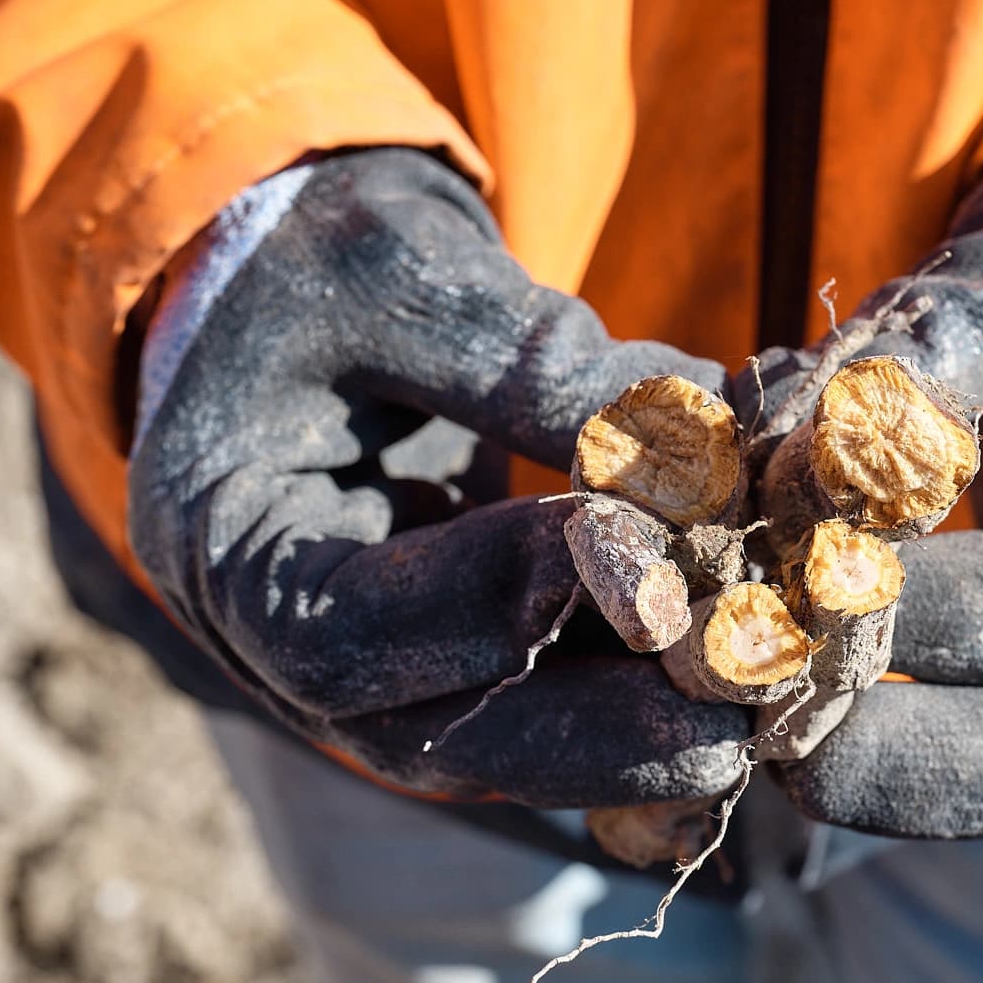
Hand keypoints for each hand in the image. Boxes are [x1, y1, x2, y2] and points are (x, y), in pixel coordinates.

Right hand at [128, 148, 749, 805]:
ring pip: (500, 736)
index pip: (346, 629)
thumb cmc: (322, 246)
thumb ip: (523, 355)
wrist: (297, 267)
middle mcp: (282, 638)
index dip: (494, 606)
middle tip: (723, 730)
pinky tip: (736, 686)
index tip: (637, 563)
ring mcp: (369, 656)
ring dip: (629, 736)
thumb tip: (701, 442)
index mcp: (226, 544)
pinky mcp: (447, 645)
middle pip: (427, 734)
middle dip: (584, 735)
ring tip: (756, 716)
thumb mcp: (401, 264)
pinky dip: (632, 698)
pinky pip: (537, 698)